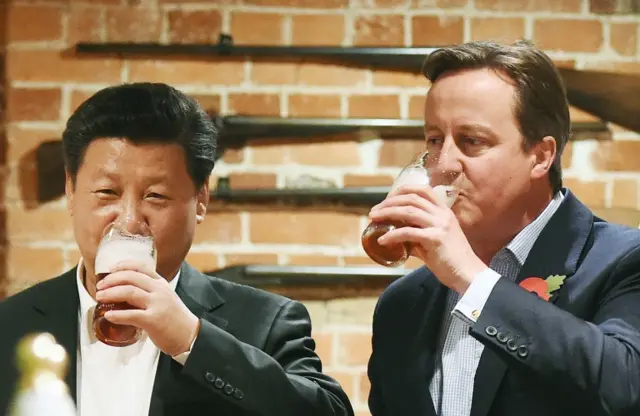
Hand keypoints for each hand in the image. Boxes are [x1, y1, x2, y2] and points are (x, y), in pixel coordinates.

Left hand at [95, 260, 199, 356]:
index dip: (123, 265)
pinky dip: (117, 315)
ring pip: (130, 292)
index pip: (141, 267)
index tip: (110, 268)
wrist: (190, 335)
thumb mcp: (165, 298)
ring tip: (99, 297)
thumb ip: (150, 292)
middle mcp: (160, 291)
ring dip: (111, 294)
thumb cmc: (175, 319)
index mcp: (161, 284)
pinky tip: (108, 315)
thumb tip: (124, 292)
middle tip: (100, 286)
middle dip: (111, 280)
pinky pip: (131, 315)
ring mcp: (157, 304)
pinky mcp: (154, 320)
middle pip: (131, 278)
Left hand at [368, 184, 486, 293]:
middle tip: (374, 211)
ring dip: (387, 213)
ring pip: (408, 211)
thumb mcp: (434, 241)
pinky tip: (382, 240)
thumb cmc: (451, 260)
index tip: (387, 198)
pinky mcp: (435, 239)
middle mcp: (442, 214)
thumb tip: (397, 237)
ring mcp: (440, 225)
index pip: (423, 190)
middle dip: (389, 202)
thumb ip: (418, 235)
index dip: (403, 190)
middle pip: (411, 198)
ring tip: (373, 219)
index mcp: (444, 211)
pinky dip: (392, 235)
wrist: (468, 275)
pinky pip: (408, 232)